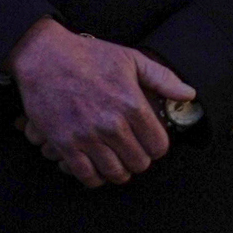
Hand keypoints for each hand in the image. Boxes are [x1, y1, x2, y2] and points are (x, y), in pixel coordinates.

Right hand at [6, 18, 186, 187]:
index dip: (156, 147)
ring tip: (114, 160)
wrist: (43, 56)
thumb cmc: (87, 55)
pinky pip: (87, 176)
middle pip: (139, 164)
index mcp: (132, 104)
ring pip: (116, 173)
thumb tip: (189, 93)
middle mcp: (112, 124)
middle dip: (138, 159)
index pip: (159, 146)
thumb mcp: (130, 58)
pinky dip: (95, 177)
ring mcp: (87, 136)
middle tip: (130, 151)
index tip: (148, 142)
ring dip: (118, 171)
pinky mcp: (65, 144)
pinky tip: (95, 166)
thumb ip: (162, 77)